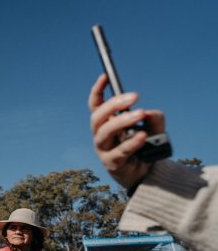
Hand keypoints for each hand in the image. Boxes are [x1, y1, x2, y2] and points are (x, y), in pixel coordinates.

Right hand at [89, 73, 163, 188]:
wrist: (146, 174)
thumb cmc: (146, 147)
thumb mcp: (155, 128)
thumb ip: (154, 117)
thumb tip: (147, 113)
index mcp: (107, 123)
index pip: (96, 105)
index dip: (98, 91)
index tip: (105, 76)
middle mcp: (101, 135)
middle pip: (98, 117)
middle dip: (114, 104)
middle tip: (135, 96)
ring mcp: (104, 149)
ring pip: (105, 133)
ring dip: (122, 121)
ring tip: (140, 113)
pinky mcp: (112, 163)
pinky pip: (120, 151)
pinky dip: (131, 142)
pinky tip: (142, 136)